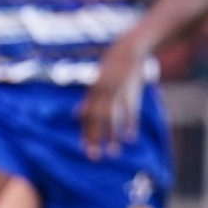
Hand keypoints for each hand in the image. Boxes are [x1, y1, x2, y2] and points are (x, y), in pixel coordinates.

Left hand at [79, 38, 149, 158]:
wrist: (129, 50)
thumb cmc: (112, 68)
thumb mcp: (97, 83)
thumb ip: (88, 100)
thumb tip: (76, 114)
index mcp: (94, 92)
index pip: (87, 116)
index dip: (86, 132)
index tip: (85, 150)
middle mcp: (102, 93)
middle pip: (96, 120)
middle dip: (94, 138)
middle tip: (94, 157)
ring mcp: (117, 92)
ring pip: (113, 118)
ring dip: (112, 136)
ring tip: (113, 153)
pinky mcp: (131, 91)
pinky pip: (130, 111)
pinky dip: (129, 124)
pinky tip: (130, 138)